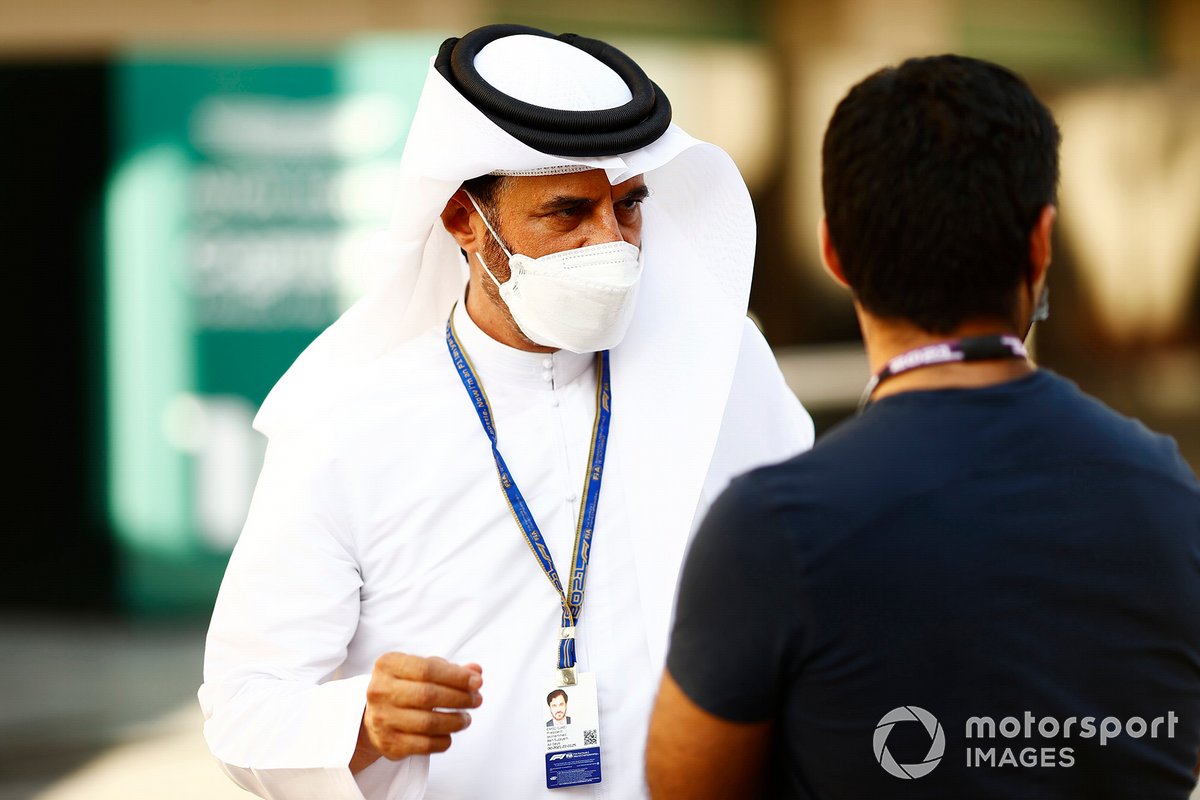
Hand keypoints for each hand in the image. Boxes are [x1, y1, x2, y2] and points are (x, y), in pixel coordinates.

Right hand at [352, 653, 483, 770]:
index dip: (456, 676)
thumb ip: (450, 669)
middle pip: (428, 695)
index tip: (477, 682)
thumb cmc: (404, 687)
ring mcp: (382, 718)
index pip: (427, 669)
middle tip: (476, 700)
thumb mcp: (422, 670)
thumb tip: (476, 672)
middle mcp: (380, 691)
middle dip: (459, 698)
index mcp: (388, 665)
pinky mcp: (388, 743)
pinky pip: (424, 745)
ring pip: (428, 722)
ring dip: (455, 721)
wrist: (374, 715)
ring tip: (466, 718)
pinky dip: (443, 740)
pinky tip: (450, 734)